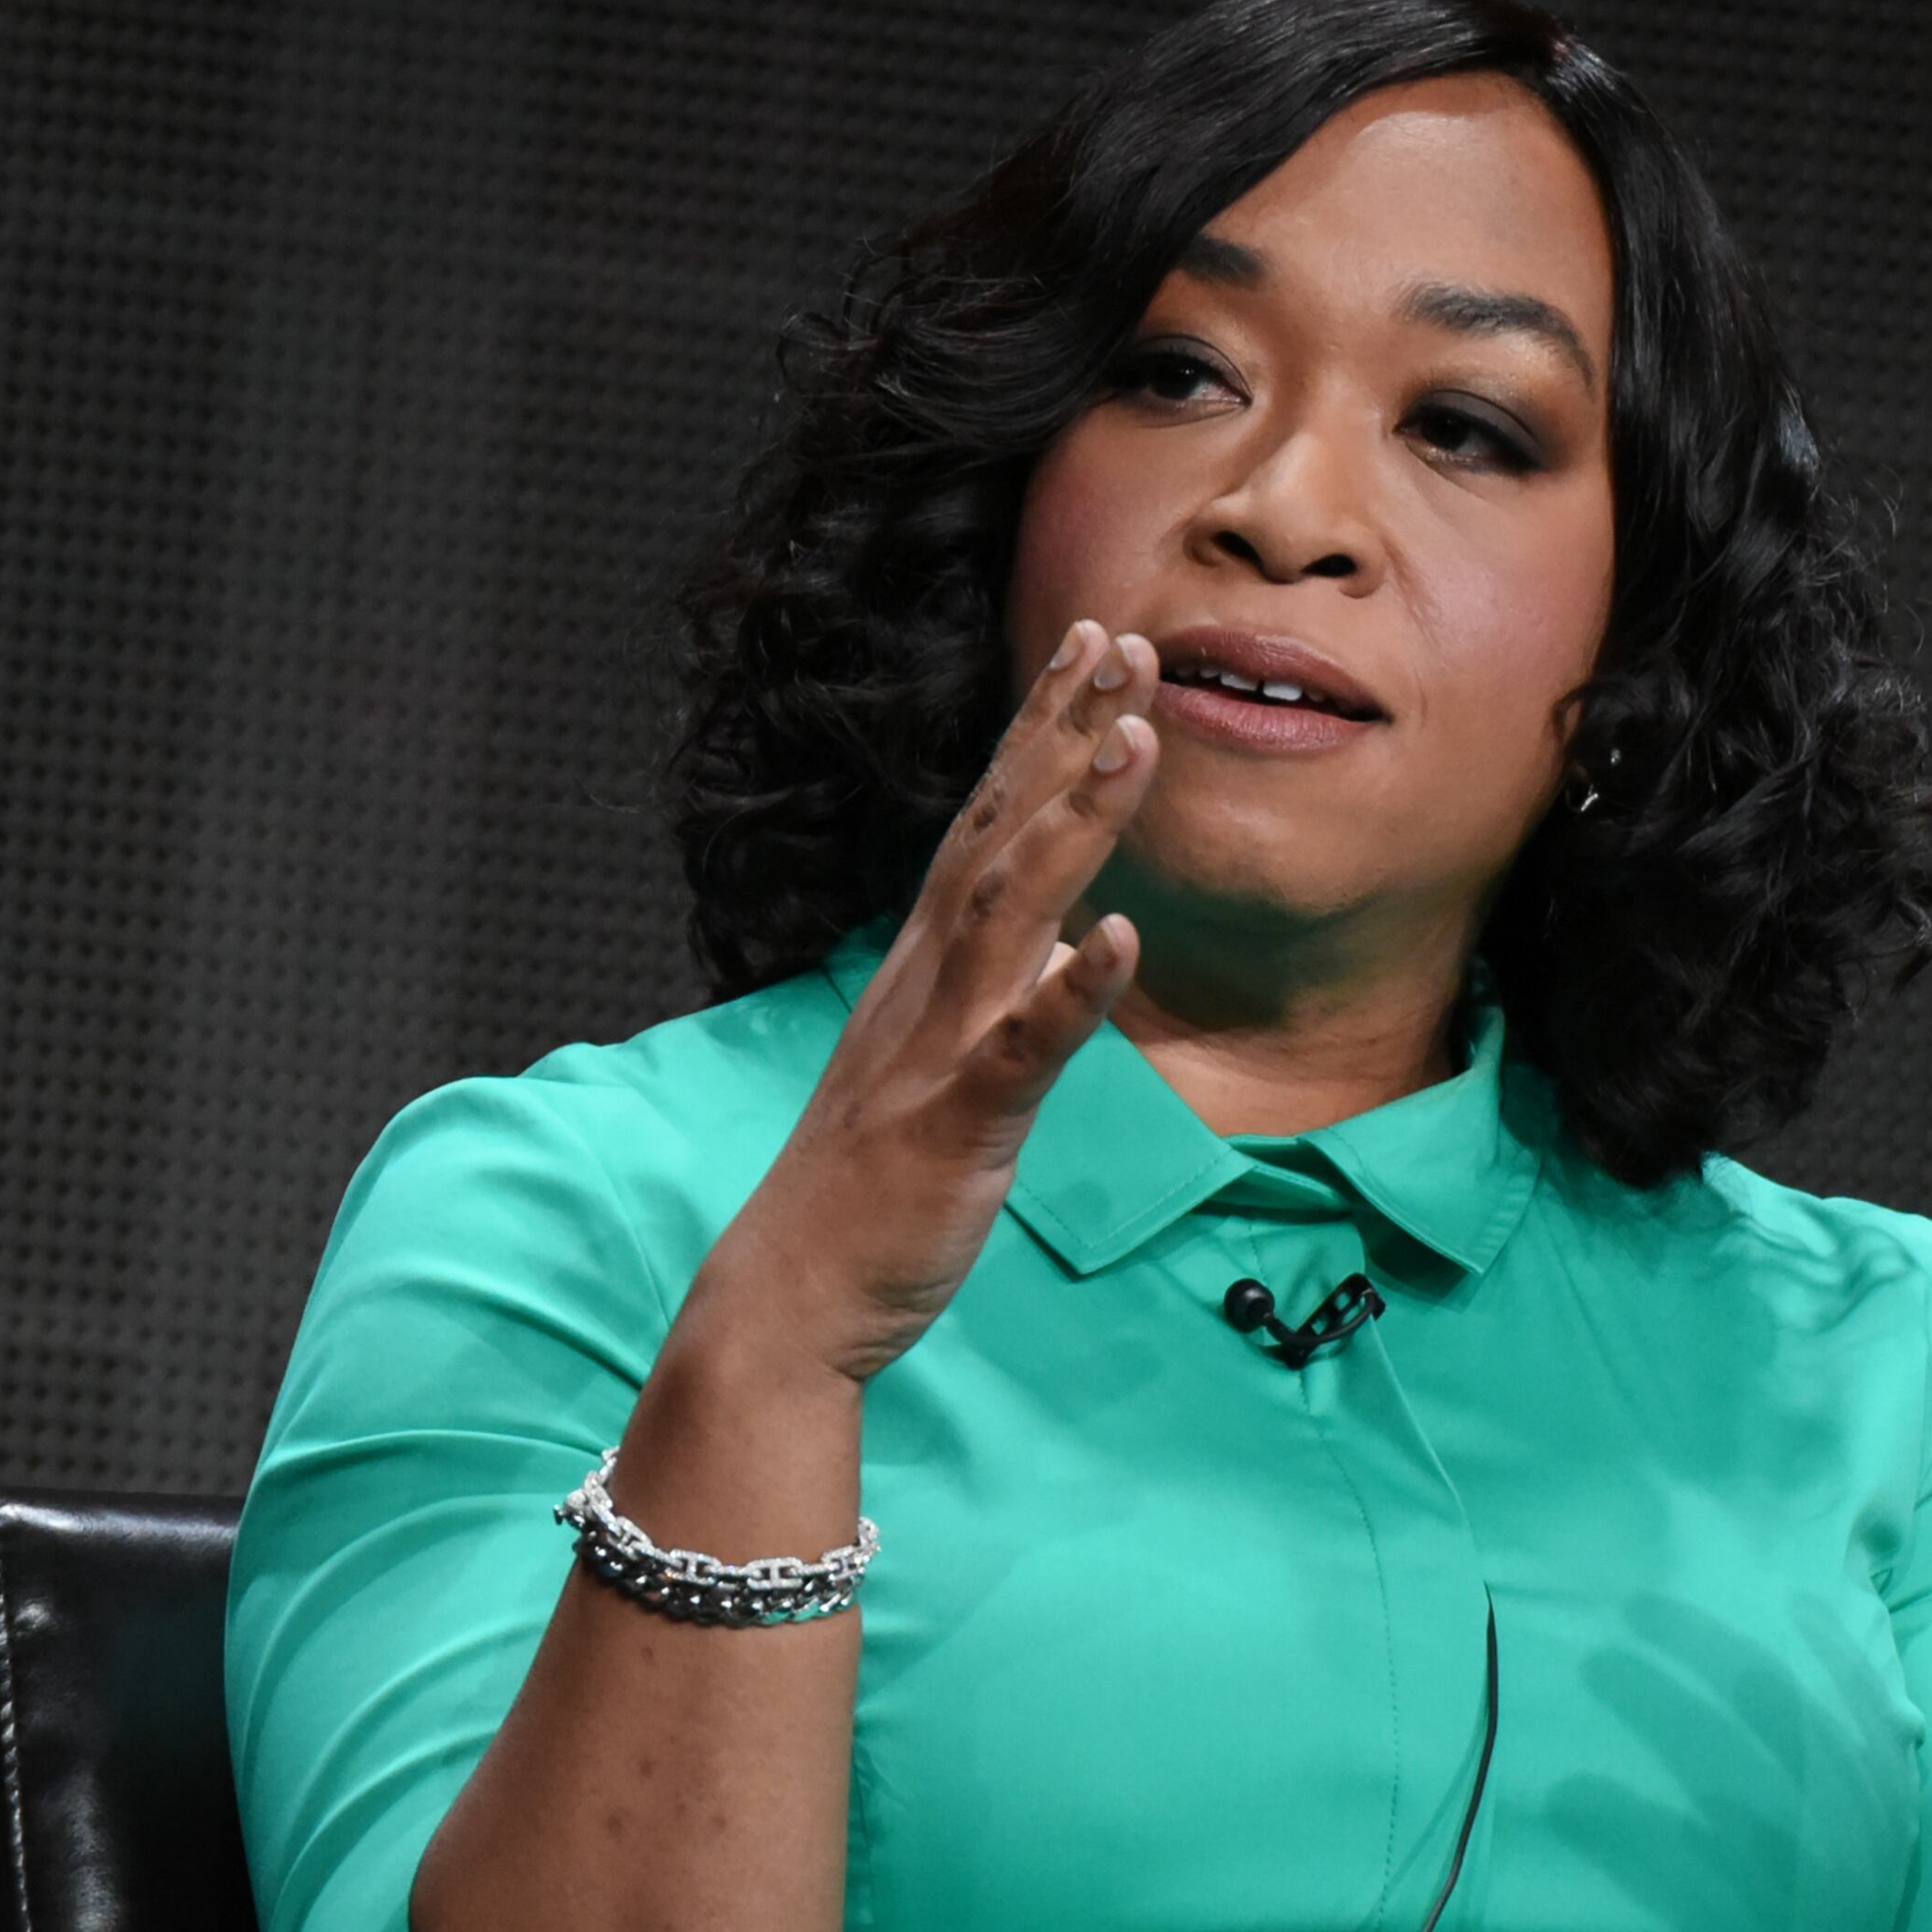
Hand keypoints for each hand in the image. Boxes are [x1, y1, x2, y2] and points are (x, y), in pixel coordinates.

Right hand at [682, 617, 1162, 1389]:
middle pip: (1000, 830)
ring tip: (1137, 741)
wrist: (794, 1290)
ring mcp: (938, 1045)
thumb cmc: (874, 1180)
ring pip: (1009, 911)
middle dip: (1062, 733)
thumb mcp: (946, 1057)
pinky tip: (1120, 938)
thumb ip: (1005, 988)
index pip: (991, 818)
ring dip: (1072, 823)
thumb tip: (1071, 936)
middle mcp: (929, 979)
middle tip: (1127, 641)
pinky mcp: (955, 1122)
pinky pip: (1021, 1049)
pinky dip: (1070, 992)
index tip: (1098, 643)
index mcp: (929, 961)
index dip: (1043, 728)